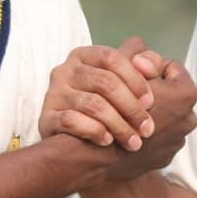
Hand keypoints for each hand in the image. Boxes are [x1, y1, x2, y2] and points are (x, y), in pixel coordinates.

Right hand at [41, 37, 167, 150]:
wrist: (75, 140)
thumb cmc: (109, 104)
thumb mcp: (126, 80)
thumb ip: (145, 65)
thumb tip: (146, 65)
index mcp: (84, 55)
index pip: (112, 58)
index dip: (135, 79)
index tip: (151, 103)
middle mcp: (65, 70)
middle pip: (105, 83)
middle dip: (131, 108)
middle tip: (147, 129)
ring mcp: (53, 94)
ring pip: (92, 104)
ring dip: (118, 125)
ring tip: (134, 142)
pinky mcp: (45, 118)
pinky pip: (70, 121)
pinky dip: (93, 130)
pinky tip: (108, 141)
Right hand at [98, 61, 196, 181]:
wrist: (99, 154)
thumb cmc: (111, 106)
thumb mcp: (123, 70)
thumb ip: (139, 56)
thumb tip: (144, 57)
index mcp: (185, 93)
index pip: (171, 68)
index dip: (149, 69)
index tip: (135, 74)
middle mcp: (189, 117)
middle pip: (171, 94)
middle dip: (154, 92)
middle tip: (131, 93)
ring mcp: (179, 139)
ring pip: (165, 116)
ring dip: (151, 113)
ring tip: (129, 112)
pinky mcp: (167, 156)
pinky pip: (158, 137)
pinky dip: (146, 132)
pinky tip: (128, 130)